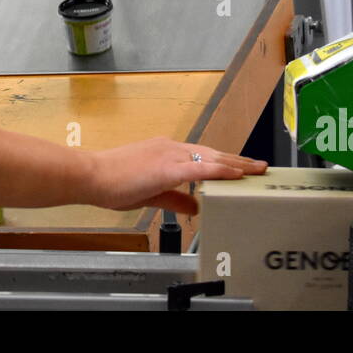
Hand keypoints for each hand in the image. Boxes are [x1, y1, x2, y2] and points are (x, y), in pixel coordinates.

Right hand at [86, 137, 266, 215]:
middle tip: (260, 166)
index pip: (203, 155)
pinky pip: (201, 168)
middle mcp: (171, 148)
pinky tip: (236, 173)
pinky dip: (221, 169)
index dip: (225, 160)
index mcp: (166, 151)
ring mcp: (170, 154)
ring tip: (257, 169)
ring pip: (212, 157)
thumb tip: (196, 205)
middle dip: (239, 160)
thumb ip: (175, 198)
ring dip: (237, 163)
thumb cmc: (112, 183)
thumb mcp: (150, 194)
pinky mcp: (167, 167)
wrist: (92, 175)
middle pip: (214, 153)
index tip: (241, 165)